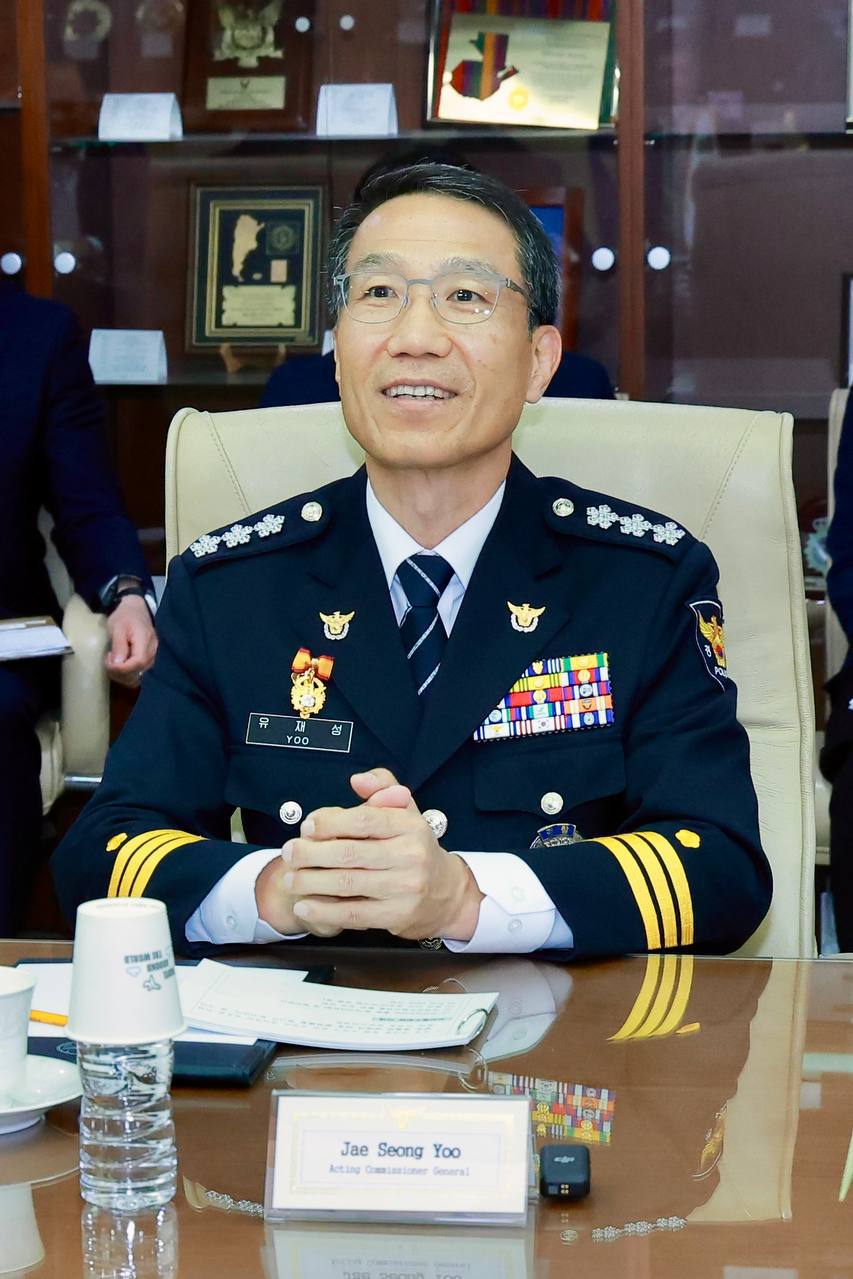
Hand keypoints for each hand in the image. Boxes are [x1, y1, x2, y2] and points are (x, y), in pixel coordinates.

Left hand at [105, 595, 157, 687]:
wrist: (135, 610)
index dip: (122, 668)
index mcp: (145, 641)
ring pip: (139, 674)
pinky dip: (127, 673)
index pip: (138, 662)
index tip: (109, 663)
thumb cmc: (125, 617)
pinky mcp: (148, 658)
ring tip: (112, 661)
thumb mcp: (117, 628)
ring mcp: (152, 655)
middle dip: (120, 672)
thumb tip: (118, 664)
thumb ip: (119, 646)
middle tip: (108, 660)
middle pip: (139, 671)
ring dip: (122, 674)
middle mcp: (152, 650)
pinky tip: (119, 664)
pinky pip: (139, 671)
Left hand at [255, 768, 483, 940]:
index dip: (329, 823)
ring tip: (291, 879)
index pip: (364, 820)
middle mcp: (411, 856)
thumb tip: (358, 780)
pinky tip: (304, 906)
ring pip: (347, 884)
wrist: (445, 894)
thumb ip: (382, 787)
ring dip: (311, 882)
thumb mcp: (405, 812)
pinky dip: (324, 910)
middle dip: (311, 854)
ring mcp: (405, 888)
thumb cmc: (415, 848)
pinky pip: (353, 913)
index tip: (307, 826)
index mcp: (410, 826)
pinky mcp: (398, 916)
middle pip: (349, 853)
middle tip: (289, 853)